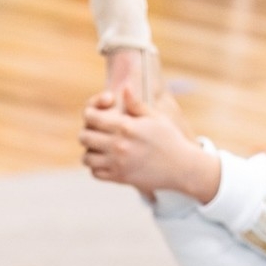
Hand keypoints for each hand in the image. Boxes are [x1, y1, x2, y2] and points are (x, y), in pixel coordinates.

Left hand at [79, 86, 220, 201]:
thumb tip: (125, 87)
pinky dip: (96, 167)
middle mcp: (118, 145)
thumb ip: (136, 104)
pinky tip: (106, 160)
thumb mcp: (155, 117)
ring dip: (90, 151)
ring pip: (86, 157)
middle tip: (96, 132)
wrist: (182, 167)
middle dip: (87, 131)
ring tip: (100, 147)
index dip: (90, 113)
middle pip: (83, 136)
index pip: (91, 117)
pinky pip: (95, 173)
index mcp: (125, 126)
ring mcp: (118, 163)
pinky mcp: (120, 178)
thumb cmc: (170, 139)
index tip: (97, 115)